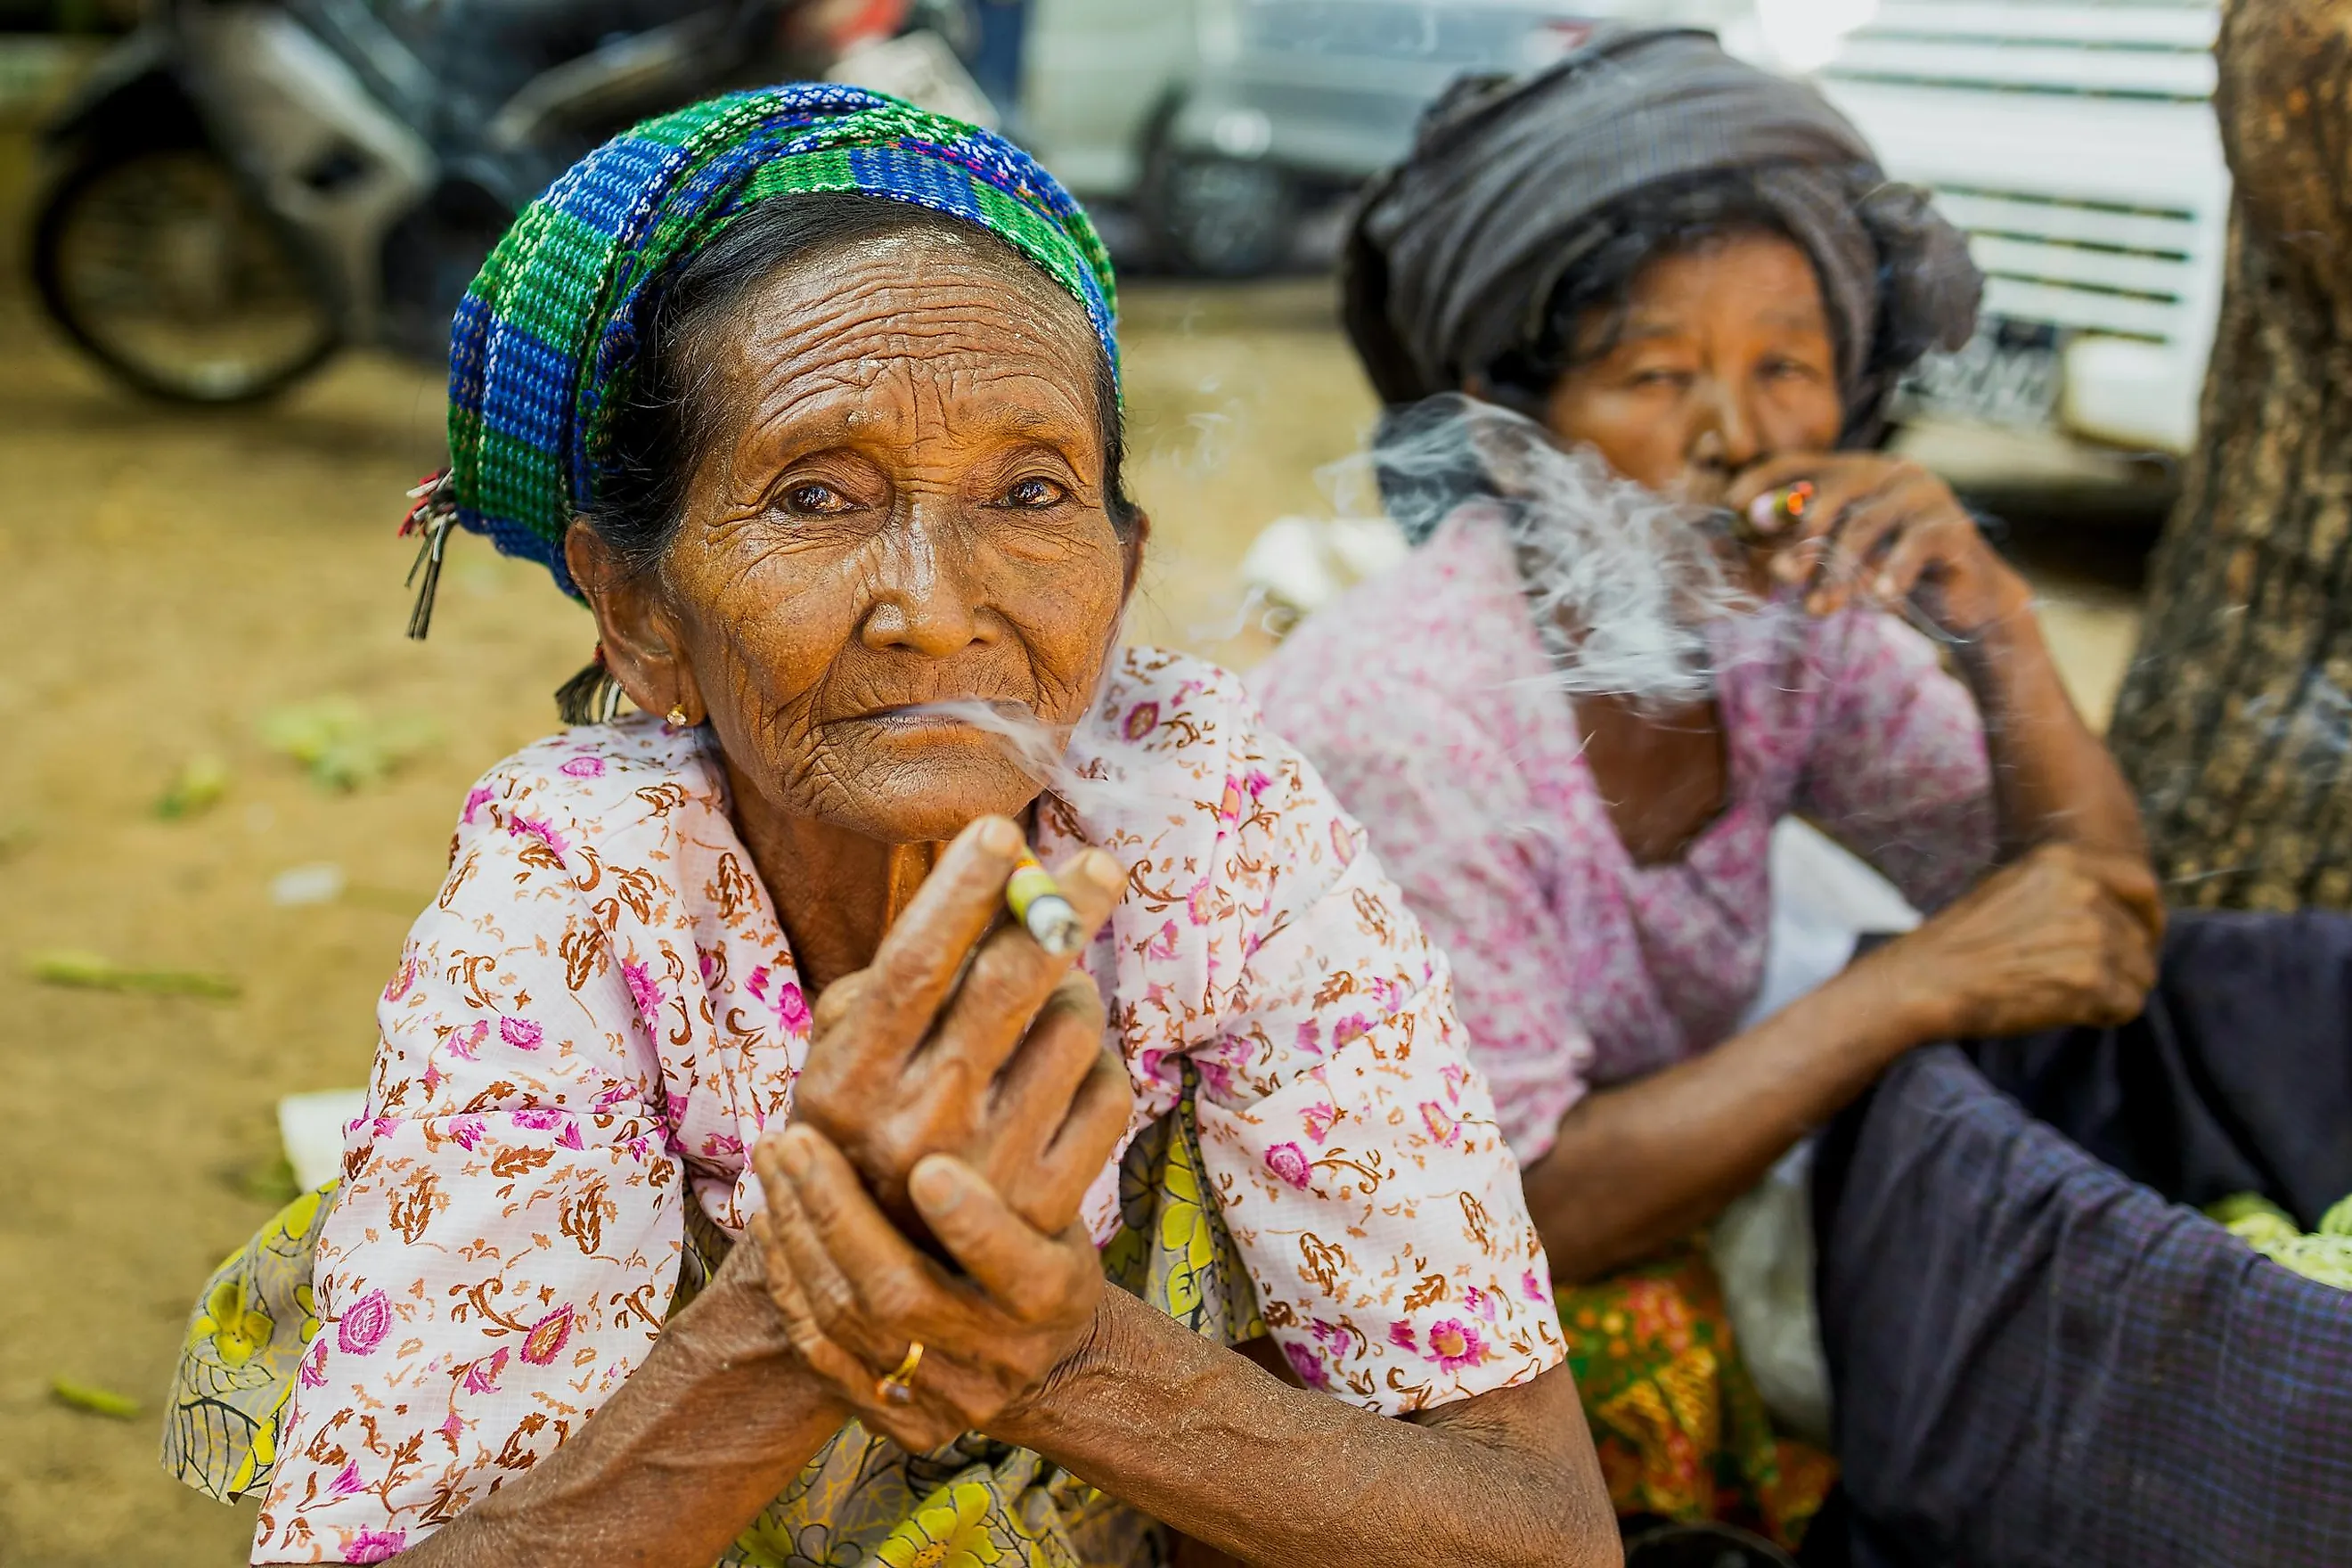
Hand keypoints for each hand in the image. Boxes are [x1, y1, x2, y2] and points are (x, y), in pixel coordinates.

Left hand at [750, 1124, 1106, 1451]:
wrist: (1045, 1359)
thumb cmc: (1043, 1244)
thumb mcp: (1060, 1200)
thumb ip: (1017, 1152)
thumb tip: (964, 1058)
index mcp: (1056, 1298)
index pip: (1014, 1266)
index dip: (972, 1222)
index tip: (928, 1167)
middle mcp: (1003, 1358)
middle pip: (902, 1295)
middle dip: (835, 1211)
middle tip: (794, 1139)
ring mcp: (948, 1398)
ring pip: (849, 1321)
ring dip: (798, 1235)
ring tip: (775, 1163)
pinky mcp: (901, 1423)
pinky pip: (822, 1355)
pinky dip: (788, 1284)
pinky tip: (774, 1222)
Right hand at [792, 815, 1133, 1237]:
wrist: (890, 1286)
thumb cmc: (865, 1132)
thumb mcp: (845, 1063)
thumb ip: (890, 980)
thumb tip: (982, 883)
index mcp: (847, 1084)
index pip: (913, 968)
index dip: (960, 894)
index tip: (1001, 828)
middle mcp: (913, 1128)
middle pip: (1006, 989)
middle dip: (1059, 912)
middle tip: (1101, 867)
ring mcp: (986, 1173)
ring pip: (1072, 1031)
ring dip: (1077, 990)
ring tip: (1057, 993)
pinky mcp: (1047, 1210)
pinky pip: (1110, 1093)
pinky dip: (1102, 1060)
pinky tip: (1074, 1064)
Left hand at [1727, 454, 2030, 636]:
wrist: (1962, 601)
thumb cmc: (1887, 576)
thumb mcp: (1839, 560)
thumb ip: (1806, 551)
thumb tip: (1764, 564)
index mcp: (1853, 472)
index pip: (1801, 464)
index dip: (1766, 481)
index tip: (1735, 507)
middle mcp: (1888, 473)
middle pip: (1833, 492)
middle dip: (1800, 537)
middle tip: (1779, 575)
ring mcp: (1923, 495)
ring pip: (1867, 525)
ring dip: (1837, 571)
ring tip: (1818, 610)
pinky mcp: (1952, 526)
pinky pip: (1915, 545)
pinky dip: (1893, 574)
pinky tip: (1879, 603)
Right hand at [1869, 841, 2162, 1039]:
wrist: (1929, 980)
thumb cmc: (1964, 939)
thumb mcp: (2016, 886)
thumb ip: (2070, 887)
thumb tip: (2120, 909)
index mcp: (2068, 861)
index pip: (2143, 886)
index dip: (2148, 919)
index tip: (2139, 941)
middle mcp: (2086, 891)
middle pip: (2141, 937)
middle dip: (2123, 963)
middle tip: (2084, 980)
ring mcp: (2092, 936)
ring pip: (2140, 973)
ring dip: (2114, 990)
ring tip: (2069, 996)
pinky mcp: (2091, 981)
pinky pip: (2128, 1005)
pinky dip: (2105, 1014)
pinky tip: (2069, 1011)